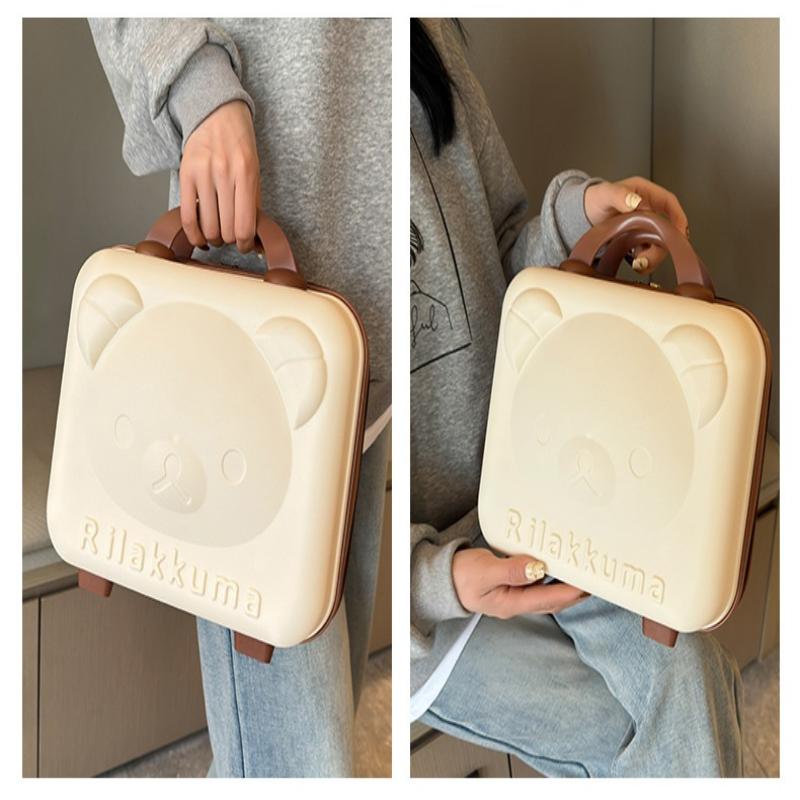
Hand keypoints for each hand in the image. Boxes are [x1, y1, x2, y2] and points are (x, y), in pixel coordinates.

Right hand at [179, 100, 260, 251]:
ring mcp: (203, 175)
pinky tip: (200, 238)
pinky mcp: (185, 175)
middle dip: (229, 241)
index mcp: (246, 175)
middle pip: (226, 229)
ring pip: (208, 226)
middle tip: (230, 239)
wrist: (216, 114)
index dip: (245, 244)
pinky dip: (194, 234)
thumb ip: (254, 202)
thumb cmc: (238, 144)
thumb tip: (256, 236)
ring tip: (216, 236)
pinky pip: (187, 216)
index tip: (245, 246)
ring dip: (213, 239)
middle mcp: (225, 175)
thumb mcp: (254, 170)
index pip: (244, 225)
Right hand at [452, 547, 587, 619]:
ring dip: (565, 586)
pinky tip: (554, 568)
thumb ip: (510, 570)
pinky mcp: (510, 587)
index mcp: (512, 603)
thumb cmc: (460, 576)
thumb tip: (536, 568)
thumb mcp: (484, 571)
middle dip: (575, 592)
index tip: (590, 583)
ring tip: (580, 573)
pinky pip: (537, 585)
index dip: (572, 592)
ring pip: (547, 594)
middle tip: (595, 579)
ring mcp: (513, 596)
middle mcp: (516, 603)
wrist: (440, 580)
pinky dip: (550, 577)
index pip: (550, 599)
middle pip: (553, 601)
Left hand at [584, 176, 689, 274]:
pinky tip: (633, 263)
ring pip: (657, 243)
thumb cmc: (593, 200)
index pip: (669, 203)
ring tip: (638, 264)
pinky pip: (645, 252)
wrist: (579, 216)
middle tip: (647, 258)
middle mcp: (647, 210)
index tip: (679, 233)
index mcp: (644, 193)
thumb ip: (619, 195)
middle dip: (661, 245)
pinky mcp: (635, 241)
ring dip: (651, 256)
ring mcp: (642, 226)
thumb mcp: (604, 194)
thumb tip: (635, 201)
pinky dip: (642, 260)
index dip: (678, 218)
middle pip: (666, 228)